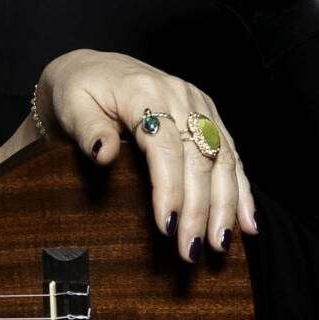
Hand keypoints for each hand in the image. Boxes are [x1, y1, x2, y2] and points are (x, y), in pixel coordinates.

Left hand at [37, 49, 258, 262]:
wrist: (90, 69)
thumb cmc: (77, 91)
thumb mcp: (72, 105)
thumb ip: (88, 129)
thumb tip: (104, 153)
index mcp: (144, 91)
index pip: (165, 145)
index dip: (170, 188)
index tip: (167, 226)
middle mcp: (179, 96)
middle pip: (199, 157)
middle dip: (199, 208)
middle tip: (192, 250)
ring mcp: (198, 105)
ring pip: (222, 159)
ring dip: (225, 205)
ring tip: (220, 245)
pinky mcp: (207, 116)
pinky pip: (230, 155)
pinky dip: (241, 191)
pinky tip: (246, 223)